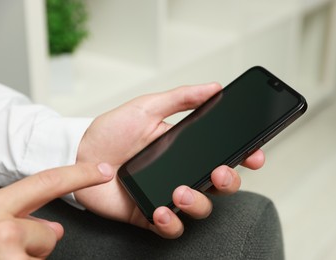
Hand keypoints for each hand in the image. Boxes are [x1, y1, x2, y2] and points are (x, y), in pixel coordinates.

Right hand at [0, 163, 113, 258]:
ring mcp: (3, 251)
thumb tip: (55, 229)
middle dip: (44, 244)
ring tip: (8, 258)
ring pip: (47, 252)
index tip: (104, 171)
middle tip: (23, 252)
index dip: (80, 176)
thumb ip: (20, 218)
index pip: (46, 184)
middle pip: (51, 233)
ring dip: (31, 259)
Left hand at [76, 83, 264, 237]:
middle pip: (220, 185)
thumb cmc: (112, 130)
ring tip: (180, 191)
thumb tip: (213, 87)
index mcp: (187, 150)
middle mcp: (182, 173)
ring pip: (200, 209)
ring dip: (197, 202)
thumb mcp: (147, 107)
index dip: (244, 156)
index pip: (224, 155)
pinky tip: (161, 210)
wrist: (80, 152)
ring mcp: (167, 195)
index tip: (255, 154)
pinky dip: (171, 223)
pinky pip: (171, 228)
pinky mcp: (149, 214)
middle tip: (219, 172)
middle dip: (228, 182)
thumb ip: (181, 98)